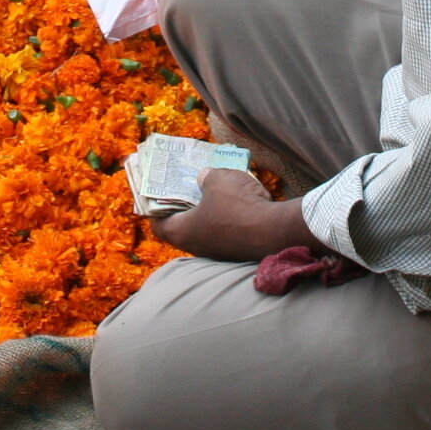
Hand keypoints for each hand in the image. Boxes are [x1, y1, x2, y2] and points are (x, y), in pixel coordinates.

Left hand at [151, 168, 315, 260]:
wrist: (276, 232)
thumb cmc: (238, 206)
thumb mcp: (218, 180)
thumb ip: (206, 177)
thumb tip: (204, 178)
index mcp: (182, 231)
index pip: (157, 222)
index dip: (154, 205)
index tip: (157, 191)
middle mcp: (196, 246)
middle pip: (181, 224)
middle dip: (182, 204)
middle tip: (185, 185)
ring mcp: (217, 251)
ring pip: (205, 228)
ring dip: (206, 211)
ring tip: (212, 189)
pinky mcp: (237, 251)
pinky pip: (224, 232)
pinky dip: (225, 218)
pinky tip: (235, 200)